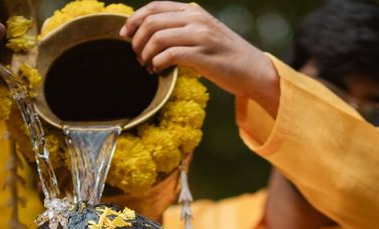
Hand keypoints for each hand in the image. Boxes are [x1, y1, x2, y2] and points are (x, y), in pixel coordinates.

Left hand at [120, 1, 278, 115]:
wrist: (253, 70)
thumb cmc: (226, 56)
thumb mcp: (204, 34)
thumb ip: (182, 30)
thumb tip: (152, 36)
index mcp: (194, 11)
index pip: (155, 7)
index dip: (134, 20)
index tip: (125, 35)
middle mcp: (196, 19)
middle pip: (151, 22)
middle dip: (136, 41)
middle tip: (137, 57)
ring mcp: (200, 36)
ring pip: (157, 38)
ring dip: (145, 54)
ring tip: (147, 66)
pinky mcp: (202, 55)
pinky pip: (168, 55)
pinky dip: (157, 64)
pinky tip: (158, 71)